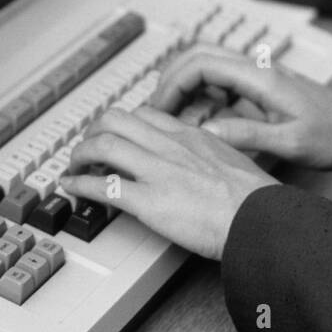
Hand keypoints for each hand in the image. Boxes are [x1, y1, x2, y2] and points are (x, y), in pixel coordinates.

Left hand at [60, 105, 278, 259]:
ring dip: (80, 155)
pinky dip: (80, 184)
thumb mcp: (230, 158)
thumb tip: (199, 160)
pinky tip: (72, 188)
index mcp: (190, 135)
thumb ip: (207, 152)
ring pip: (103, 145)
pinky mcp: (149, 201)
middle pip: (116, 119)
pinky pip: (103, 186)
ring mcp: (157, 171)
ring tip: (74, 166)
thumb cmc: (253, 197)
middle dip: (93, 131)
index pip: (145, 114)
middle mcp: (169, 146)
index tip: (114, 133)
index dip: (122, 122)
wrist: (259, 217)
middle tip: (86, 146)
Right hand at [151, 45, 331, 169]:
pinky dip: (199, 87)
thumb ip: (248, 136)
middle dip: (169, 77)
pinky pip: (221, 76)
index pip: (201, 63)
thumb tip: (205, 132)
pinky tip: (193, 110)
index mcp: (261, 77)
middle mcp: (257, 69)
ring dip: (182, 80)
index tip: (159, 109)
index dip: (173, 83)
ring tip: (166, 110)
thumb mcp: (291, 143)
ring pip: (208, 62)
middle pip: (198, 54)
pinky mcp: (261, 84)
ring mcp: (259, 74)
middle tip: (154, 109)